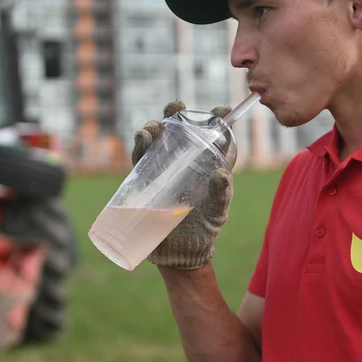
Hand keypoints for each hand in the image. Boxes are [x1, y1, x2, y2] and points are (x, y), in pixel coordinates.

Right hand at [131, 101, 233, 269]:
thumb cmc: (204, 230)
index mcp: (206, 165)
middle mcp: (184, 163)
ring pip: (157, 141)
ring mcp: (164, 170)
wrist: (179, 254)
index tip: (221, 110)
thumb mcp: (217, 212)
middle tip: (176, 107)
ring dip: (154, 128)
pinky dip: (141, 145)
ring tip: (154, 127)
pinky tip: (143, 138)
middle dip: (176, 115)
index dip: (215, 119)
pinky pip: (141, 159)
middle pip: (180, 131)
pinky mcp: (146, 181)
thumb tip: (220, 174)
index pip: (211, 136)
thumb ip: (221, 194)